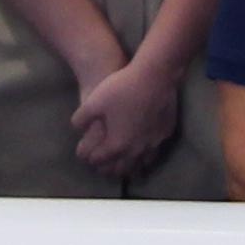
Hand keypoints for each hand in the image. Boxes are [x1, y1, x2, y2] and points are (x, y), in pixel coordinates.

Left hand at [72, 58, 180, 176]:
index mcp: (116, 144)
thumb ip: (81, 118)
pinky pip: (154, 152)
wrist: (155, 76)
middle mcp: (136, 149)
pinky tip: (144, 150)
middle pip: (120, 168)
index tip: (85, 154)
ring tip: (124, 166)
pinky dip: (146, 156)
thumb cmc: (122, 88)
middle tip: (101, 167)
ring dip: (130, 167)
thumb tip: (78, 126)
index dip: (88, 157)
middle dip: (108, 169)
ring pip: (141, 164)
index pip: (98, 159)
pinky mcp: (166, 133)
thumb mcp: (93, 101)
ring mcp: (154, 143)